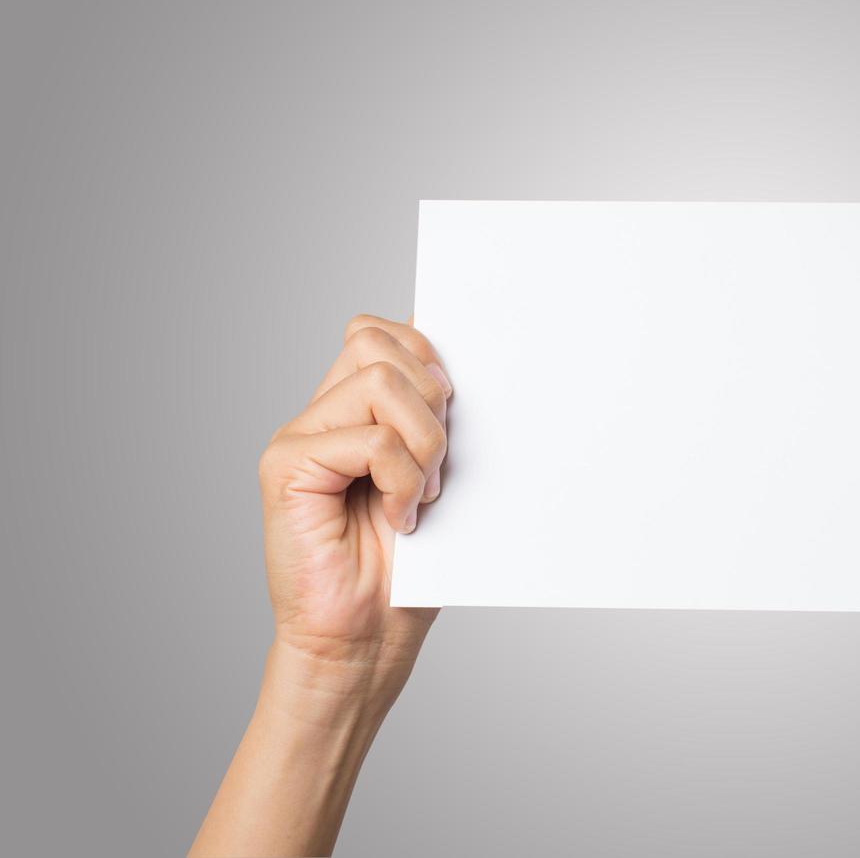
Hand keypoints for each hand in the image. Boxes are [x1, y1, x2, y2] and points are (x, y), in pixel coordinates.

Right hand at [194, 315, 452, 856]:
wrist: (365, 641)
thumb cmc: (403, 571)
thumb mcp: (435, 478)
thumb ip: (433, 420)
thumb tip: (458, 369)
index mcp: (352, 412)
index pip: (381, 333)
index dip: (426, 356)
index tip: (455, 410)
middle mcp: (319, 416)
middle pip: (379, 344)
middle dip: (432, 399)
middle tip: (438, 465)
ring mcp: (298, 439)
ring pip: (380, 381)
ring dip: (422, 441)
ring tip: (419, 494)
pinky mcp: (286, 468)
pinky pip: (368, 439)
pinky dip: (401, 478)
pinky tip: (398, 518)